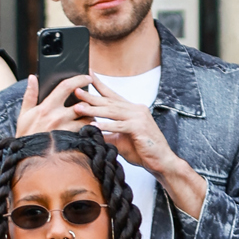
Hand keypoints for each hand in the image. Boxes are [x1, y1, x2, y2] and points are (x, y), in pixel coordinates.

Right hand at [15, 71, 92, 135]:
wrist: (26, 155)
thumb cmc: (26, 134)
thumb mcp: (24, 113)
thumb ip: (30, 94)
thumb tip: (32, 77)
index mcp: (47, 107)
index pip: (66, 87)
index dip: (79, 80)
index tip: (87, 78)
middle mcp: (58, 117)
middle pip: (82, 104)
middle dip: (90, 101)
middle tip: (94, 101)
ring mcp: (65, 130)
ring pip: (86, 120)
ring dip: (91, 117)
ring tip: (91, 117)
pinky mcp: (70, 142)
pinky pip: (84, 134)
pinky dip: (89, 131)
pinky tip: (90, 130)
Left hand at [71, 75, 207, 218]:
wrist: (162, 162)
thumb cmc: (144, 151)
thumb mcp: (121, 141)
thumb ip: (108, 134)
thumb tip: (92, 132)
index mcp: (133, 110)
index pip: (114, 95)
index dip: (100, 86)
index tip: (88, 76)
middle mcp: (136, 109)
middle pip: (110, 101)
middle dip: (91, 96)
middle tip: (76, 91)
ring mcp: (139, 117)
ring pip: (113, 111)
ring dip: (94, 110)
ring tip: (79, 108)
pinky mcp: (140, 128)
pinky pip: (120, 126)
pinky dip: (107, 126)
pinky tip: (94, 126)